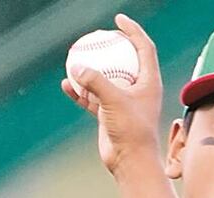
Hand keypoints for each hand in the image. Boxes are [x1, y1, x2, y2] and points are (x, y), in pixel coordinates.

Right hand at [61, 14, 163, 174]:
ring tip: (75, 58)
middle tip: (94, 36)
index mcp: (148, 82)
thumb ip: (95, 82)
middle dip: (109, 46)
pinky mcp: (109, 114)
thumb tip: (76, 67)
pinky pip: (92, 97)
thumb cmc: (130, 131)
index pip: (143, 48)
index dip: (133, 30)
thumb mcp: (113, 102)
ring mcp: (123, 102)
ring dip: (90, 69)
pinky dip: (80, 91)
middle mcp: (138, 90)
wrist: (130, 161)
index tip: (118, 19)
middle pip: (124, 60)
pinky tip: (66, 84)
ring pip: (105, 78)